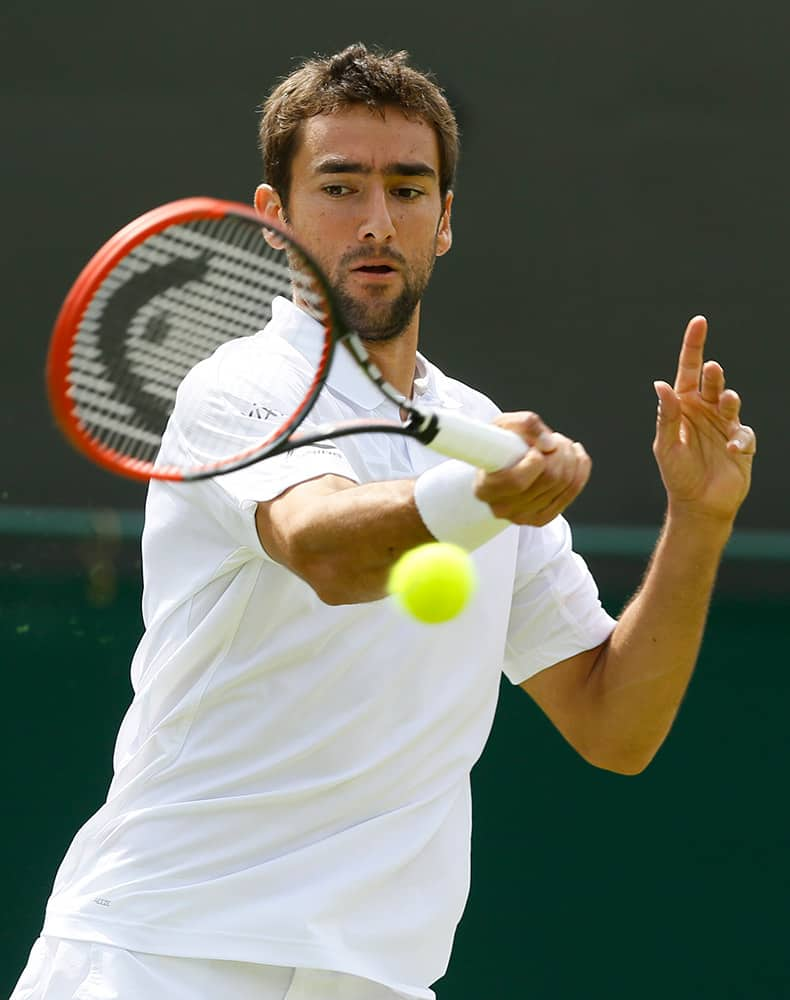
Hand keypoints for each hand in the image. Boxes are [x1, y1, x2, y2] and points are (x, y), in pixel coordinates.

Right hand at [475, 411, 590, 526]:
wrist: (495, 468)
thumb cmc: (496, 446)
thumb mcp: (502, 425)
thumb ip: (524, 425)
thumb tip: (549, 443)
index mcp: (486, 488)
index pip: (518, 480)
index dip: (536, 459)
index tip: (535, 447)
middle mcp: (503, 508)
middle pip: (550, 479)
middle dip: (560, 451)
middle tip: (554, 439)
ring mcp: (523, 516)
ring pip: (565, 484)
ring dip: (570, 457)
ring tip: (561, 445)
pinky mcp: (541, 518)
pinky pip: (571, 493)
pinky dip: (580, 470)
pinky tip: (576, 456)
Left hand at [653, 316, 755, 524]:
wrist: (698, 504)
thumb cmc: (677, 474)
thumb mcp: (666, 445)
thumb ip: (666, 416)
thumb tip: (661, 385)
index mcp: (684, 406)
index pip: (688, 371)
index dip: (693, 346)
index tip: (699, 322)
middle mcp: (705, 410)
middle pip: (711, 383)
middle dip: (712, 375)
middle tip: (712, 369)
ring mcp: (725, 425)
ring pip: (730, 402)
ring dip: (728, 399)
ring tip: (726, 399)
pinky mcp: (742, 443)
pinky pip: (744, 435)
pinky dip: (738, 440)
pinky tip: (730, 450)